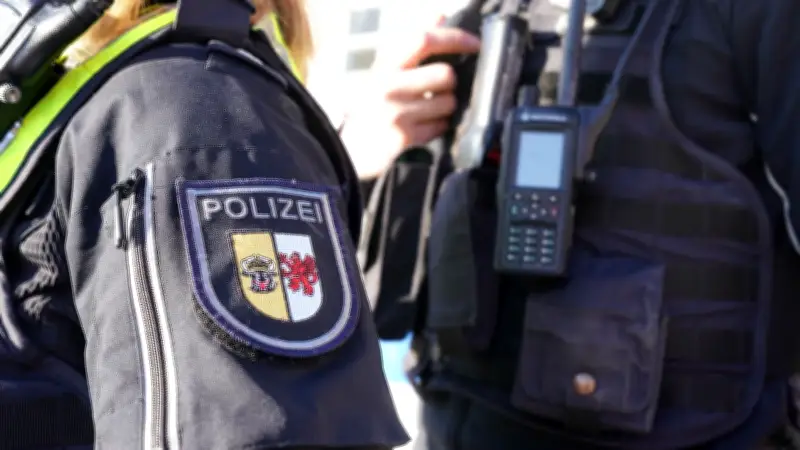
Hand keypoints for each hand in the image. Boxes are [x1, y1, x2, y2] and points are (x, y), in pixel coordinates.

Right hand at [339, 26, 480, 178]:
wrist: (347, 148)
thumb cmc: (372, 105)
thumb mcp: (385, 71)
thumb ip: (413, 45)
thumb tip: (440, 15)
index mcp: (385, 65)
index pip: (424, 39)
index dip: (455, 38)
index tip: (474, 44)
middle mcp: (388, 85)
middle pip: (445, 74)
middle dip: (451, 84)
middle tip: (440, 90)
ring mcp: (396, 112)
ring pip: (448, 102)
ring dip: (446, 107)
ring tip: (430, 110)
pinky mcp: (403, 137)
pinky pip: (440, 127)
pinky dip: (438, 127)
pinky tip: (424, 126)